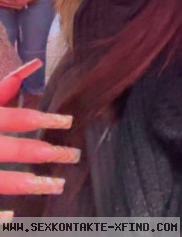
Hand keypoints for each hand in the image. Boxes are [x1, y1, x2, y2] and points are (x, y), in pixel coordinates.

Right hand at [0, 61, 78, 197]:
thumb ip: (2, 87)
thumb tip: (33, 66)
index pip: (20, 117)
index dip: (46, 118)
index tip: (69, 121)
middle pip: (17, 149)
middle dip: (48, 152)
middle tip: (73, 155)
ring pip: (3, 181)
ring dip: (30, 184)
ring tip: (55, 185)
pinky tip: (12, 216)